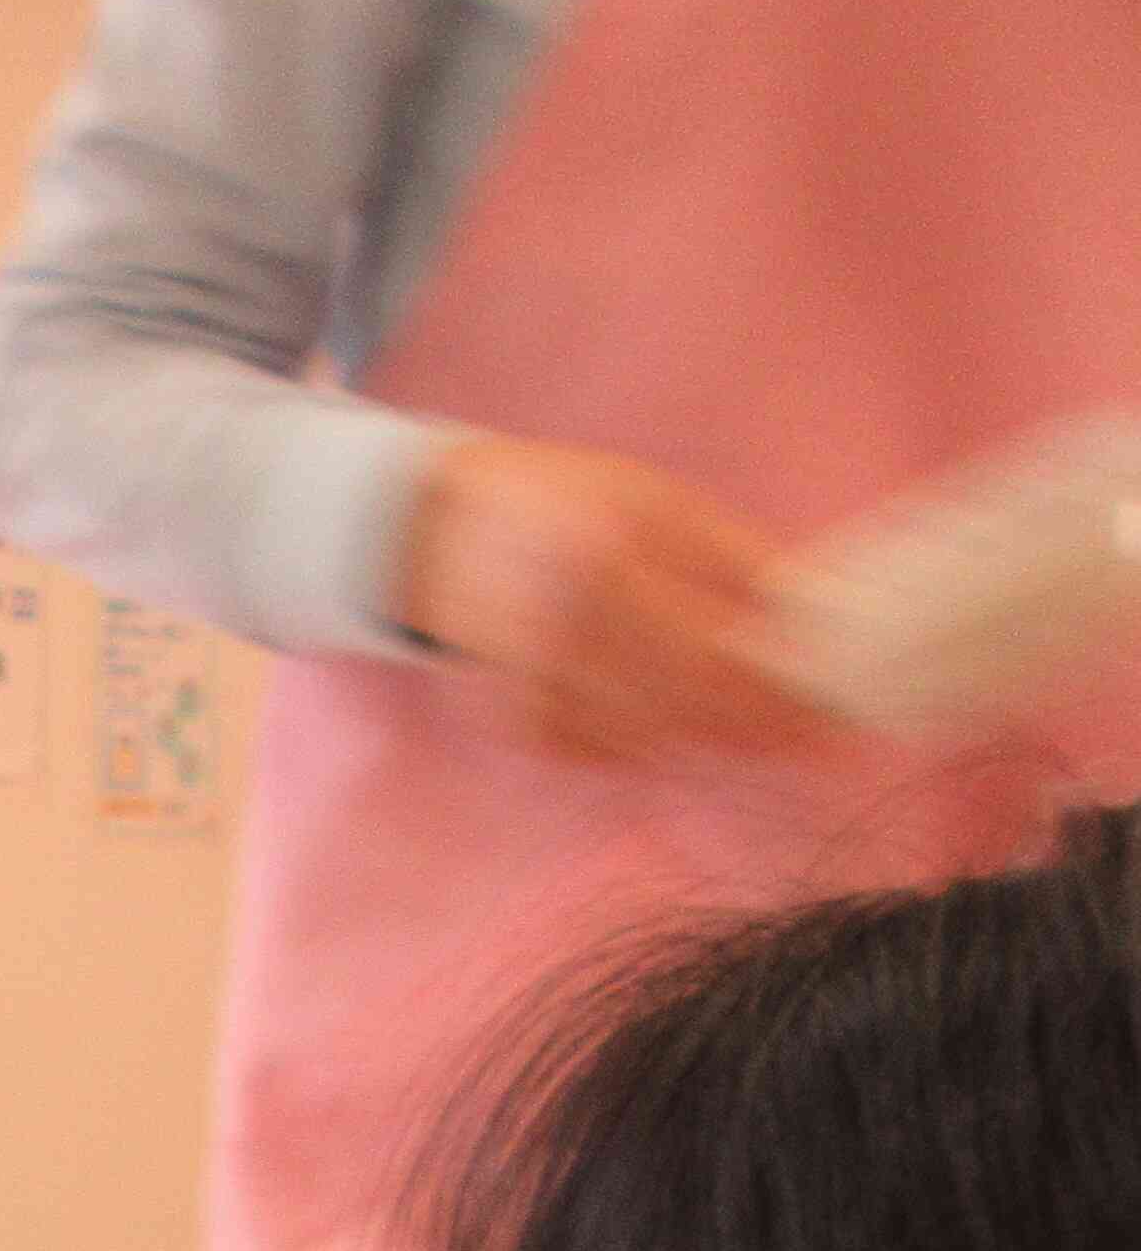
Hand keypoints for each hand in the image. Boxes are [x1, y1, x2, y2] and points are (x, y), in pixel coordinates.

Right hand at [394, 432, 847, 765]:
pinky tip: (655, 738)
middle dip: (750, 727)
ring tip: (740, 740)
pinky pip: (578, 749)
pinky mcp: (497, 708)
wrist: (424, 525)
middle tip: (797, 742)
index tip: (826, 711)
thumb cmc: (558, 501)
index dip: (775, 687)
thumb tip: (811, 615)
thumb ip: (731, 556)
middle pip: (683, 700)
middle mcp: (565, 614)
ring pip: (634, 733)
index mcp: (613, 551)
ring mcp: (527, 669)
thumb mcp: (653, 499)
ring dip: (696, 742)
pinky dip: (624, 751)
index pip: (717, 644)